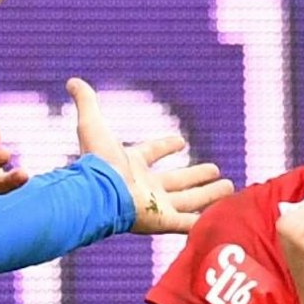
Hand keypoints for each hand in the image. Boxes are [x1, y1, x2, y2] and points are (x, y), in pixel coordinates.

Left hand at [68, 77, 233, 234]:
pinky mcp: (164, 221)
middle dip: (198, 176)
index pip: (152, 152)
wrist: (98, 193)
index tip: (181, 141)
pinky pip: (188, 223)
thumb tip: (72, 80)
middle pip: (178, 181)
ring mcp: (156, 206)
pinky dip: (203, 221)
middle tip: (217, 170)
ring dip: (210, 194)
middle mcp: (146, 187)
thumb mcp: (92, 125)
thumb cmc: (97, 162)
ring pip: (190, 201)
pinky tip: (221, 218)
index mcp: (133, 165)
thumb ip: (86, 102)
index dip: (166, 146)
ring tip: (231, 188)